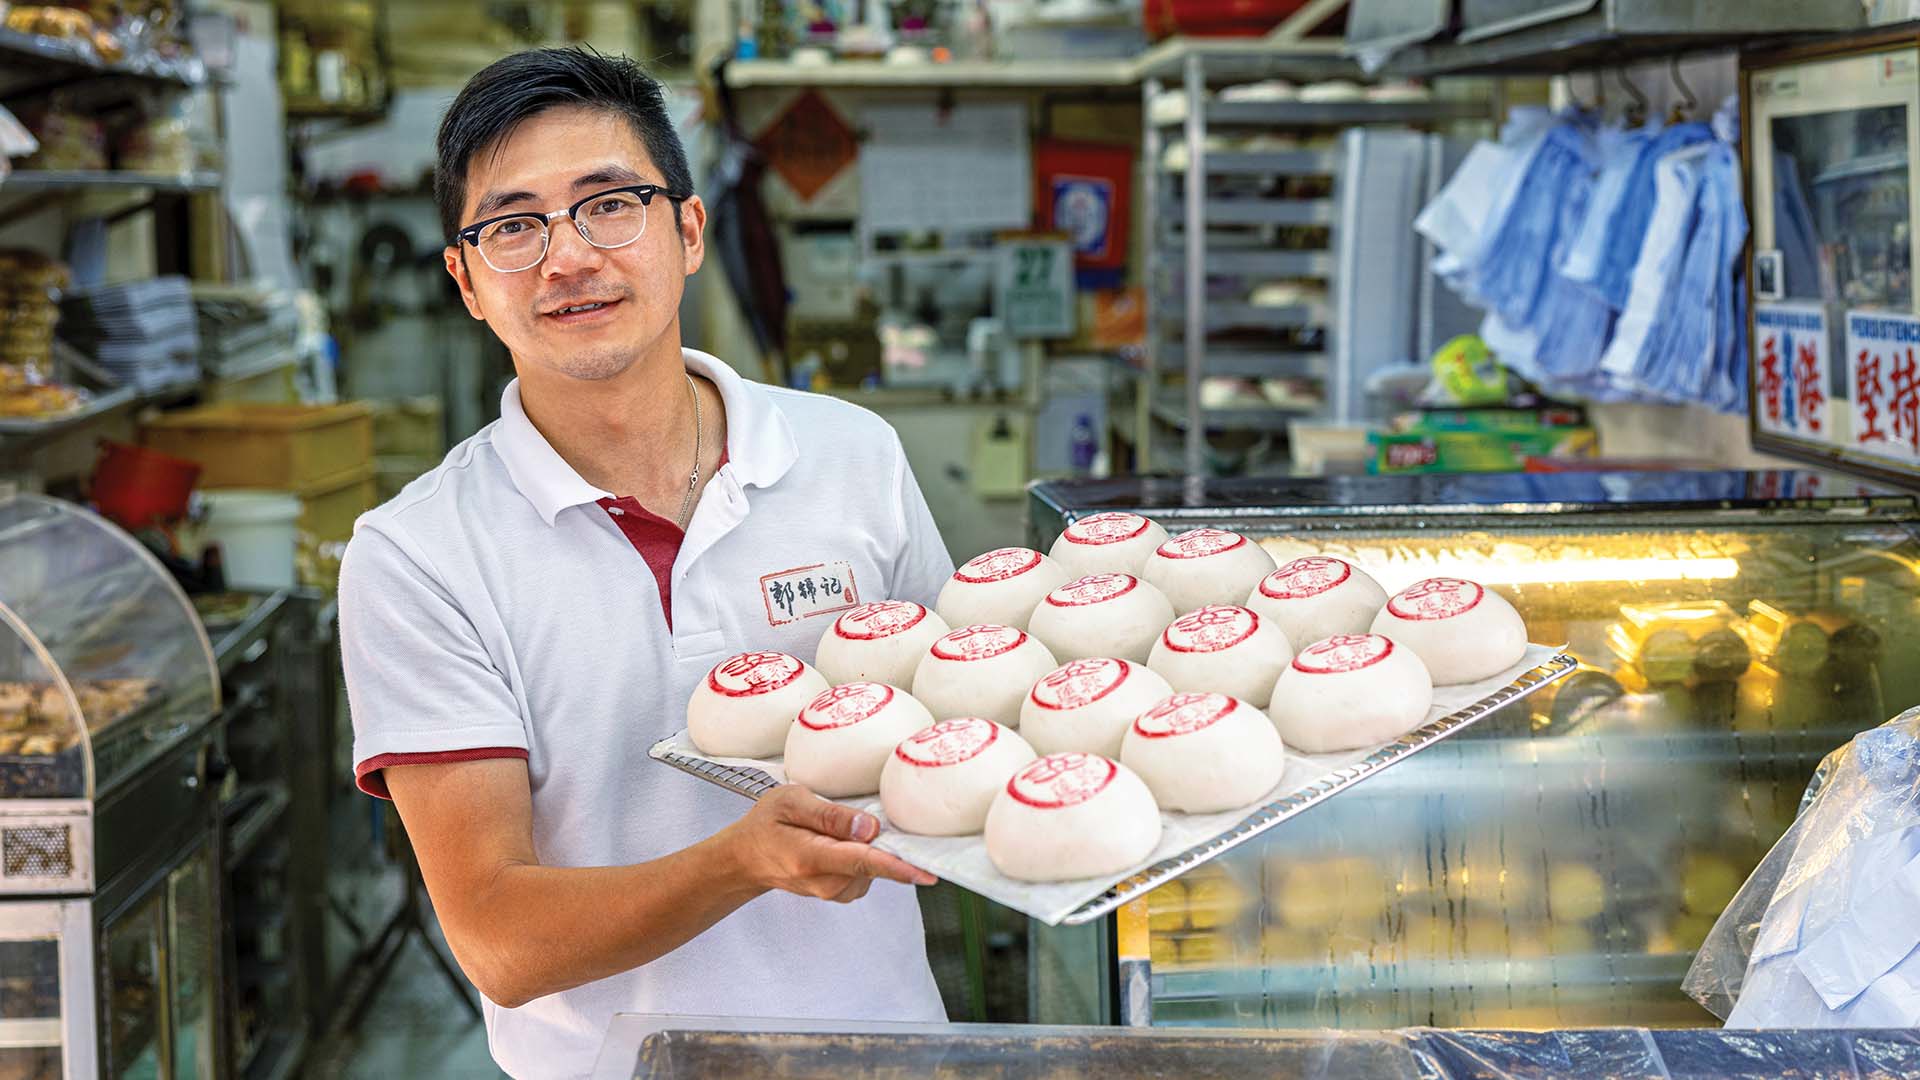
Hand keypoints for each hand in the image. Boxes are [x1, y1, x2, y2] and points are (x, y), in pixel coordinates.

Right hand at [721, 785, 936, 902]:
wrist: (746, 859)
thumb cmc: (766, 825)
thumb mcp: (790, 802)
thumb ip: (831, 815)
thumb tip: (870, 827)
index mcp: (812, 857)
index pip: (864, 863)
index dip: (899, 867)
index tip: (928, 872)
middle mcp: (826, 883)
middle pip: (875, 865)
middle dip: (884, 843)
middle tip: (862, 817)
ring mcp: (835, 892)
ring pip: (874, 868)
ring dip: (870, 848)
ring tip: (834, 830)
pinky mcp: (842, 893)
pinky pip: (868, 872)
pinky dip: (865, 857)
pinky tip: (841, 843)